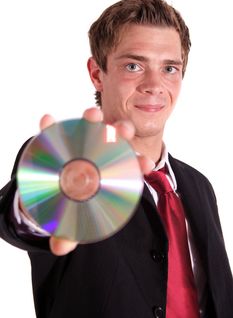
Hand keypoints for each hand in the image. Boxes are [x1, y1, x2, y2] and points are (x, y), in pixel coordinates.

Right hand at [40, 108, 153, 255]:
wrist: (56, 187)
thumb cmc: (75, 201)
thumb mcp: (74, 217)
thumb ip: (71, 230)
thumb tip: (60, 247)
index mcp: (112, 172)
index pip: (130, 166)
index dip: (139, 164)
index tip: (146, 164)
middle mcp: (101, 153)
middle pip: (116, 140)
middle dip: (122, 133)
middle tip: (122, 131)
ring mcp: (82, 142)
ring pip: (92, 128)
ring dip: (94, 119)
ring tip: (92, 115)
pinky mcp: (60, 138)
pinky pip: (56, 130)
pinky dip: (52, 125)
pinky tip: (47, 121)